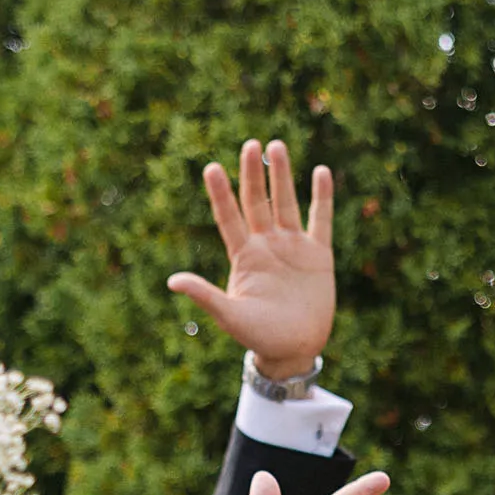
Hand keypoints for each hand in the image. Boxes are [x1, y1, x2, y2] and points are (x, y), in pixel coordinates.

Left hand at [168, 137, 338, 376]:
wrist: (294, 350)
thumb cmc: (259, 337)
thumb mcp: (230, 316)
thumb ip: (205, 295)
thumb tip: (172, 281)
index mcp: (243, 256)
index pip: (229, 217)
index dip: (221, 194)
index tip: (212, 168)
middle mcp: (266, 245)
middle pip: (256, 201)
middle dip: (253, 174)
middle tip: (250, 144)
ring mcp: (292, 247)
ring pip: (286, 203)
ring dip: (282, 175)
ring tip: (276, 146)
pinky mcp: (318, 254)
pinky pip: (320, 219)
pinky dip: (322, 197)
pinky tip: (321, 172)